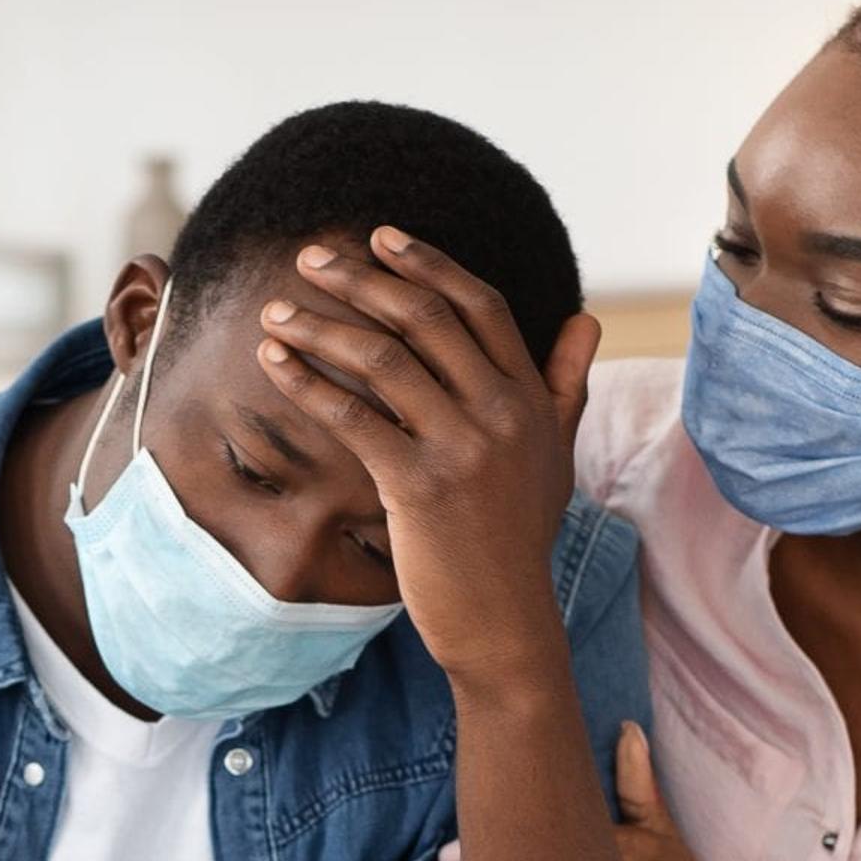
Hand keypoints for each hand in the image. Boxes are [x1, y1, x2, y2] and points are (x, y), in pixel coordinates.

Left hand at [254, 229, 597, 700]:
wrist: (504, 623)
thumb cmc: (518, 540)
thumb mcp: (555, 456)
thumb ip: (565, 385)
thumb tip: (586, 320)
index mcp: (530, 397)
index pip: (480, 304)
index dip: (428, 263)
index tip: (380, 236)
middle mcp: (501, 411)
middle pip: (424, 317)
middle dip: (359, 278)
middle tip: (310, 257)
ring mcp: (462, 447)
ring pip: (382, 358)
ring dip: (319, 325)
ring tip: (274, 311)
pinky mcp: (419, 486)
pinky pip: (353, 416)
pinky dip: (307, 381)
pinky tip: (274, 361)